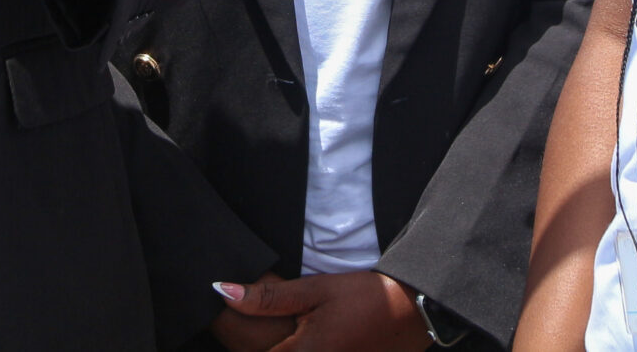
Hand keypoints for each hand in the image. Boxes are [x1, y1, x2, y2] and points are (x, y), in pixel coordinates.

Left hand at [214, 273, 430, 351]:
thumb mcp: (315, 290)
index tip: (237, 332)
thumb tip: (223, 293)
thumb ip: (268, 298)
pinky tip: (312, 338)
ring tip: (301, 330)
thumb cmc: (364, 297)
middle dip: (269, 345)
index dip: (246, 343)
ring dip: (287, 348)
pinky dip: (306, 351)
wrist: (412, 311)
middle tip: (289, 323)